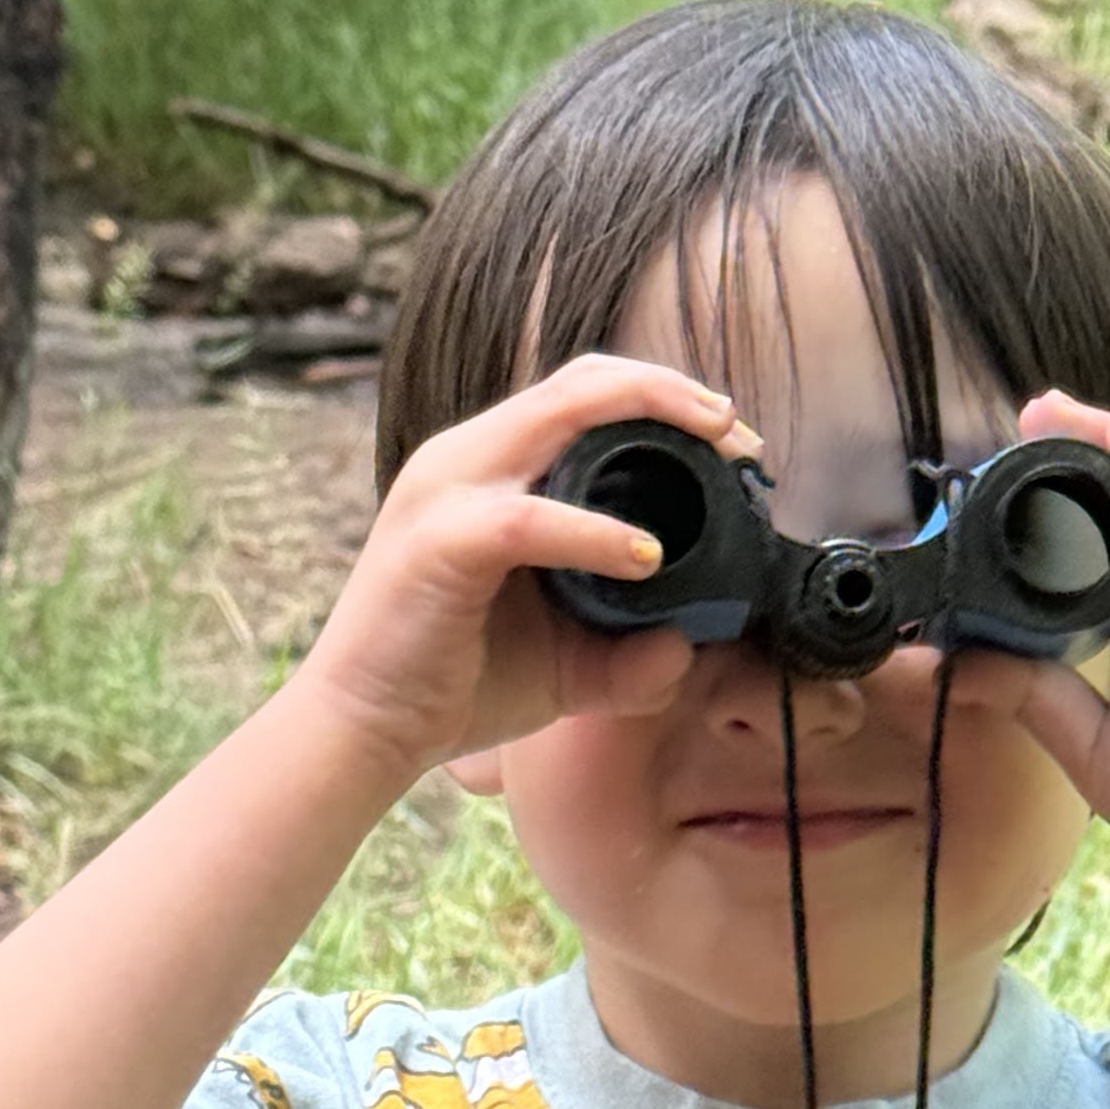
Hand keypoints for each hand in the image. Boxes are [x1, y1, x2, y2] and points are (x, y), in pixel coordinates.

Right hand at [293, 356, 764, 781]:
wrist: (368, 727)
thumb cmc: (459, 683)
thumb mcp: (568, 665)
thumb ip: (632, 656)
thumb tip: (692, 646)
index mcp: (492, 466)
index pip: (583, 394)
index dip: (664, 397)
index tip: (733, 439)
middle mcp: (467, 457)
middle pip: (582, 381)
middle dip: (673, 393)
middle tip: (741, 435)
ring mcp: (448, 491)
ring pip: (560, 415)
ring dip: (651, 422)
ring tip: (717, 458)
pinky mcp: (441, 542)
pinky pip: (533, 520)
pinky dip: (597, 533)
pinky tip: (646, 556)